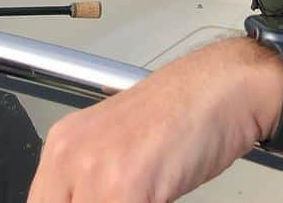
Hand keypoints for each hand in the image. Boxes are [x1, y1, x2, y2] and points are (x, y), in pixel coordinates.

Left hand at [28, 37, 282, 202]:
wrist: (221, 89)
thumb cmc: (182, 117)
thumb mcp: (118, 154)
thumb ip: (89, 187)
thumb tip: (81, 200)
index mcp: (61, 145)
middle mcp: (68, 153)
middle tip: (130, 201)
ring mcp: (92, 169)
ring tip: (148, 195)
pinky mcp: (123, 186)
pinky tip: (159, 197)